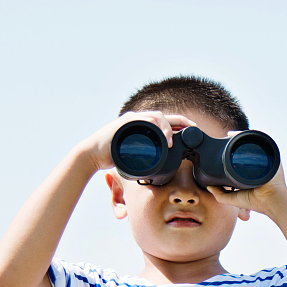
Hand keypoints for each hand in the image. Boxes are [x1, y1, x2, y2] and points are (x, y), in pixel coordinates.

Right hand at [72, 111, 197, 176]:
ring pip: (157, 117)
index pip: (165, 122)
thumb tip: (158, 169)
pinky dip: (157, 127)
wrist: (92, 154)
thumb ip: (146, 157)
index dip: (181, 124)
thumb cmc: (112, 157)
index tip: (193, 131)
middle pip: (164, 116)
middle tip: (194, 129)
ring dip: (169, 127)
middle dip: (182, 121)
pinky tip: (164, 137)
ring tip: (173, 141)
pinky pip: (146, 121)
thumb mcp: (134, 156)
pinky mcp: (126, 123)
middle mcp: (138, 120)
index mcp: (142, 126)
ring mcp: (133, 120)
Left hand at [204, 133, 286, 215]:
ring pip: (251, 145)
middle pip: (245, 151)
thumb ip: (220, 195)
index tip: (219, 153)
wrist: (273, 199)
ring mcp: (266, 160)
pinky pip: (261, 142)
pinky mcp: (272, 155)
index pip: (238, 162)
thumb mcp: (234, 199)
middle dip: (234, 145)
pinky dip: (251, 136)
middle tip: (223, 141)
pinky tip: (240, 134)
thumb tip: (209, 186)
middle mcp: (259, 166)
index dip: (229, 157)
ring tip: (230, 135)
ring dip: (241, 139)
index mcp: (251, 175)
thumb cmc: (257, 202)